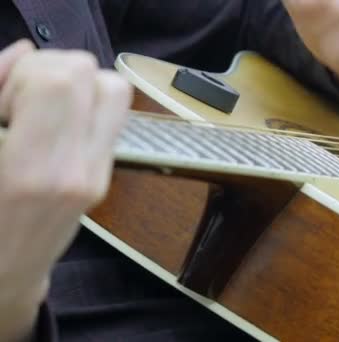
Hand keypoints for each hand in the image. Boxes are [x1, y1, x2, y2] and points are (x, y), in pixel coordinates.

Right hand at [0, 40, 131, 339]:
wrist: (4, 273)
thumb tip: (24, 51)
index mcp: (34, 170)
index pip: (62, 81)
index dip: (26, 74)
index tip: (3, 103)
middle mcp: (78, 169)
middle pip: (91, 74)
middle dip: (49, 71)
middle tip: (18, 103)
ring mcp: (99, 173)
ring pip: (113, 88)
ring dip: (74, 83)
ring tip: (38, 109)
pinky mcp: (106, 174)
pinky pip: (112, 113)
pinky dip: (85, 102)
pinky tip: (54, 123)